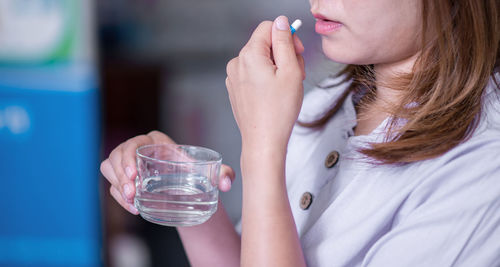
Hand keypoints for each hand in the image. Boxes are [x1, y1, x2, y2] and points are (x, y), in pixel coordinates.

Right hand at [100, 130, 235, 213]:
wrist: (185, 183)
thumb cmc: (194, 171)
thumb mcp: (209, 171)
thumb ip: (224, 174)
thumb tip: (227, 183)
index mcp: (156, 142)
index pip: (136, 142)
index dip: (130, 156)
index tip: (135, 175)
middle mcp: (139, 149)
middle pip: (118, 155)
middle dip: (121, 174)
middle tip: (133, 192)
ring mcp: (128, 164)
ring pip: (110, 168)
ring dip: (117, 184)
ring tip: (131, 200)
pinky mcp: (124, 179)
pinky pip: (113, 185)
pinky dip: (119, 197)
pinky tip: (133, 207)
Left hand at [225, 16, 304, 151]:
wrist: (264, 141)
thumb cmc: (278, 111)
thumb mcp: (290, 71)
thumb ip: (285, 42)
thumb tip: (281, 23)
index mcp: (249, 55)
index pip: (268, 27)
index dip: (287, 36)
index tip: (298, 52)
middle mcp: (237, 63)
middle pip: (265, 44)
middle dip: (284, 55)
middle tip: (296, 74)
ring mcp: (234, 77)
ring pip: (261, 60)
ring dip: (277, 68)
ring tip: (286, 88)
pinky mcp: (236, 89)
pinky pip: (253, 74)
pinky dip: (267, 79)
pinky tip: (275, 95)